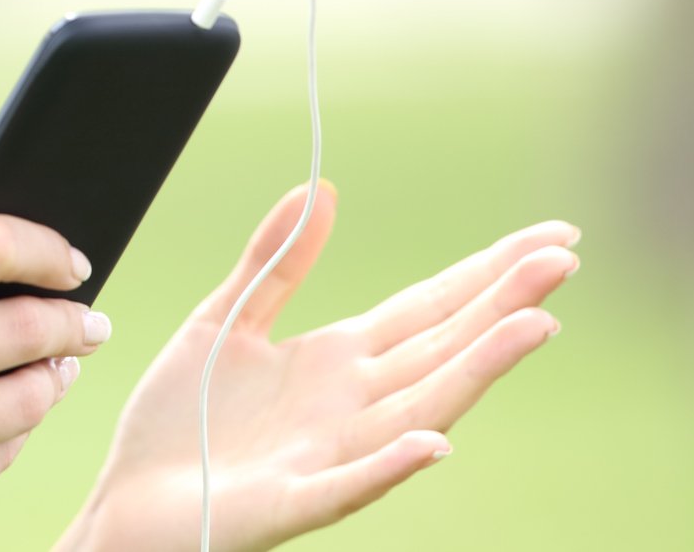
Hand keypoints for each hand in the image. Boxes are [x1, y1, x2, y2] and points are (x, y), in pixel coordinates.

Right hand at [0, 201, 111, 551]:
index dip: (46, 248)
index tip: (72, 260)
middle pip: (25, 326)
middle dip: (73, 321)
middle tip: (88, 320)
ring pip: (30, 396)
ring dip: (54, 378)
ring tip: (52, 367)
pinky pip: (5, 454)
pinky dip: (15, 431)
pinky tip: (4, 416)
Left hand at [71, 179, 578, 551]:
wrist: (128, 503)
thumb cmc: (181, 423)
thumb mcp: (224, 320)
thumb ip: (275, 262)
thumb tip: (321, 188)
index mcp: (336, 360)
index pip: (427, 308)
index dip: (484, 273)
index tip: (550, 239)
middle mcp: (349, 406)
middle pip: (440, 347)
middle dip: (501, 304)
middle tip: (564, 259)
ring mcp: (328, 455)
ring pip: (416, 409)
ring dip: (475, 371)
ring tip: (533, 327)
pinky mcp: (290, 501)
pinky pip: (348, 485)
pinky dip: (391, 466)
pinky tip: (433, 443)